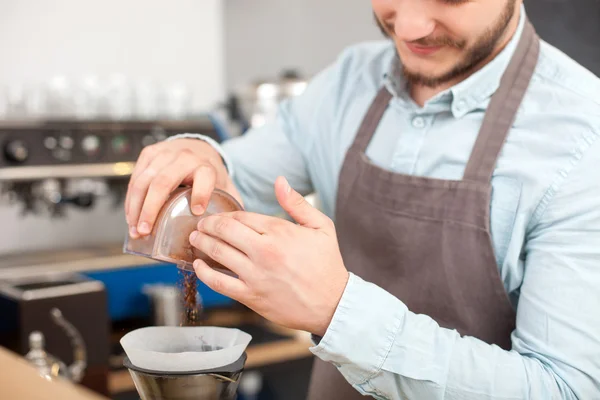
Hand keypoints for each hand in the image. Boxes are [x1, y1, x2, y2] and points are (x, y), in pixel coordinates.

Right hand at [124, 138, 241, 237]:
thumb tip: (235, 232)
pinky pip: (135, 177)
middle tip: (145, 231)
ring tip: (135, 230)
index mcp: (206, 166)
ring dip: (136, 207)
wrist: (198, 147)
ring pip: (144, 180)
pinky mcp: (149, 153)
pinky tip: (131, 217)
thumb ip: (231, 205)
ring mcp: (164, 153)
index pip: (205, 177)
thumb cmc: (210, 173)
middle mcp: (184, 157)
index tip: (197, 211)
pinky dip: (131, 199)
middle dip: (151, 208)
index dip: (201, 193)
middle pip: (164, 182)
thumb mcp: (225, 186)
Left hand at [188, 176, 348, 335]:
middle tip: (200, 224)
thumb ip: (297, 203)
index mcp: (280, 232)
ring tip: (195, 239)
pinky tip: (198, 265)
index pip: (241, 216)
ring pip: (218, 253)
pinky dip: (204, 272)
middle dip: (208, 225)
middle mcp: (264, 251)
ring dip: (201, 243)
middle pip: (224, 231)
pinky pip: (219, 282)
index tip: (218, 217)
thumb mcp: (321, 227)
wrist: (332, 304)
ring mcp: (256, 275)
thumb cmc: (327, 264)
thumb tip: (280, 180)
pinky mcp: (251, 296)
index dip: (226, 215)